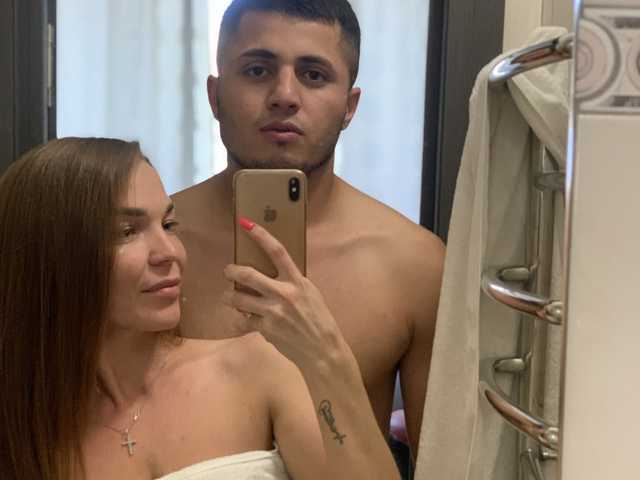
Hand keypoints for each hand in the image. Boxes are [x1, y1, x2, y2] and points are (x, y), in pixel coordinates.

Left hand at [221, 218, 345, 368]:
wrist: (322, 349)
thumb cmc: (318, 320)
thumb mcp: (310, 294)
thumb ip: (292, 283)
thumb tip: (271, 274)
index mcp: (298, 281)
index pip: (277, 251)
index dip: (260, 235)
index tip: (246, 223)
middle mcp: (284, 294)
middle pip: (248, 274)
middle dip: (231, 271)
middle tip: (227, 271)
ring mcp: (273, 312)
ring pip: (238, 298)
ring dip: (228, 296)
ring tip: (228, 297)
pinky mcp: (265, 329)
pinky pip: (244, 319)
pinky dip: (242, 318)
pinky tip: (245, 319)